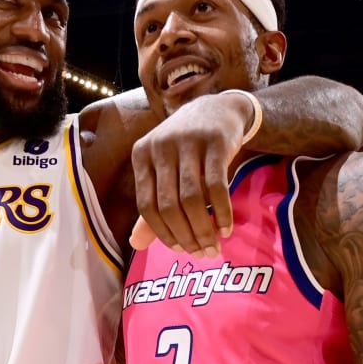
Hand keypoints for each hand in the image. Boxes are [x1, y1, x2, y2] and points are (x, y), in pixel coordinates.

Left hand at [127, 91, 255, 256]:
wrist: (217, 109)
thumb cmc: (186, 148)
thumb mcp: (163, 171)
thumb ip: (151, 206)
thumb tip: (136, 244)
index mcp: (141, 155)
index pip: (146, 205)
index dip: (162, 233)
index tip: (179, 250)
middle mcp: (160, 147)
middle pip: (168, 205)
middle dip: (185, 236)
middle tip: (200, 254)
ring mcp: (187, 142)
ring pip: (192, 198)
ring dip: (204, 228)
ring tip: (213, 247)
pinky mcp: (215, 142)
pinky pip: (218, 186)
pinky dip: (222, 212)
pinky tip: (226, 229)